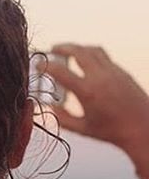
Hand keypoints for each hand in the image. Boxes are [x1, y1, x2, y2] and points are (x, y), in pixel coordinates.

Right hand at [37, 43, 148, 159]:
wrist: (142, 127)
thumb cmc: (113, 130)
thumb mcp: (81, 128)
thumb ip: (62, 117)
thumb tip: (49, 107)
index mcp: (88, 91)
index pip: (61, 71)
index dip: (46, 66)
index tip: (39, 65)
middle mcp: (101, 77)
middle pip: (78, 51)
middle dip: (62, 48)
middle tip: (52, 49)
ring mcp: (113, 72)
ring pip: (92, 49)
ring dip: (78, 47)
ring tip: (68, 50)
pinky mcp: (121, 71)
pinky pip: (103, 56)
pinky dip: (90, 54)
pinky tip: (85, 61)